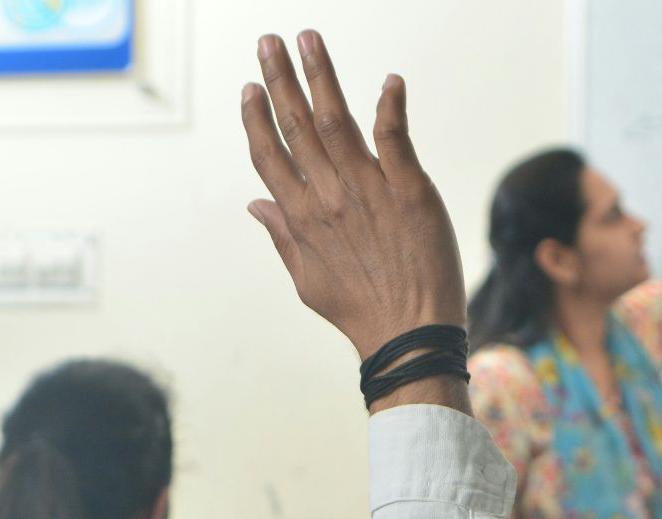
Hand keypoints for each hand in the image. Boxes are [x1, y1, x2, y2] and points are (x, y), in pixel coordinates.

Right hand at [241, 31, 466, 360]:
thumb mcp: (307, 280)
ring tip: (308, 40)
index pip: (270, 156)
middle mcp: (330, 198)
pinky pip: (396, 140)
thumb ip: (281, 236)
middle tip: (269, 41)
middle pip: (296, 127)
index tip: (250, 87)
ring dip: (320, 76)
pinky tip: (390, 81)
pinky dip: (391, 108)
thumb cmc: (361, 311)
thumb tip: (254, 203)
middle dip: (280, 79)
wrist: (411, 334)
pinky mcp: (410, 192)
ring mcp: (370, 192)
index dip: (257, 118)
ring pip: (336, 121)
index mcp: (302, 218)